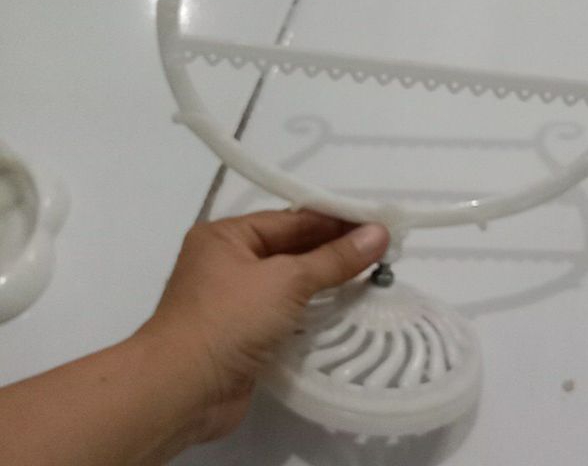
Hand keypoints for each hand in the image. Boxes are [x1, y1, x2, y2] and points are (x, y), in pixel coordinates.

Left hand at [140, 210, 388, 441]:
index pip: (291, 220)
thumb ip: (333, 259)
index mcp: (227, 236)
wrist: (181, 391)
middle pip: (290, 249)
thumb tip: (378, 234)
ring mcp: (233, 300)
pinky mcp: (242, 334)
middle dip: (333, 251)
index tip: (376, 224)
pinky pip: (284, 312)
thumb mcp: (286, 281)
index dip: (334, 221)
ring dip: (325, 282)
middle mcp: (227, 262)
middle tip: (381, 251)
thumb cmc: (229, 319)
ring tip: (371, 277)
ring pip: (289, 283)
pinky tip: (343, 309)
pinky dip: (311, 311)